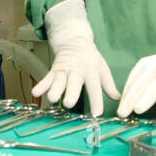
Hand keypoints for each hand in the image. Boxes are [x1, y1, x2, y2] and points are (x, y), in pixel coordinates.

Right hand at [32, 0, 119, 115]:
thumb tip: (119, 99)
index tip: (96, 114)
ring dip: (54, 90)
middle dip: (71, 93)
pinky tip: (36, 93)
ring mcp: (64, 71)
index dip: (96, 101)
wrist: (74, 41)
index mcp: (91, 71)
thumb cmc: (90, 58)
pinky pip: (46, 79)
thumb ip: (109, 85)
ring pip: (58, 81)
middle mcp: (77, 71)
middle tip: (69, 103)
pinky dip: (41, 86)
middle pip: (73, 83)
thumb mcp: (103, 69)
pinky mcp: (54, 71)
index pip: (94, 87)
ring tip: (52, 99)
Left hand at [117, 6, 155, 116]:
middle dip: (130, 100)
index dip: (125, 96)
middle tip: (122, 113)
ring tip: (137, 110)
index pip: (132, 82)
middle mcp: (155, 67)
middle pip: (140, 85)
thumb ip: (141, 79)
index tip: (120, 109)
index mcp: (145, 64)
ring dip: (145, 99)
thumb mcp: (153, 66)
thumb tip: (127, 98)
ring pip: (155, 88)